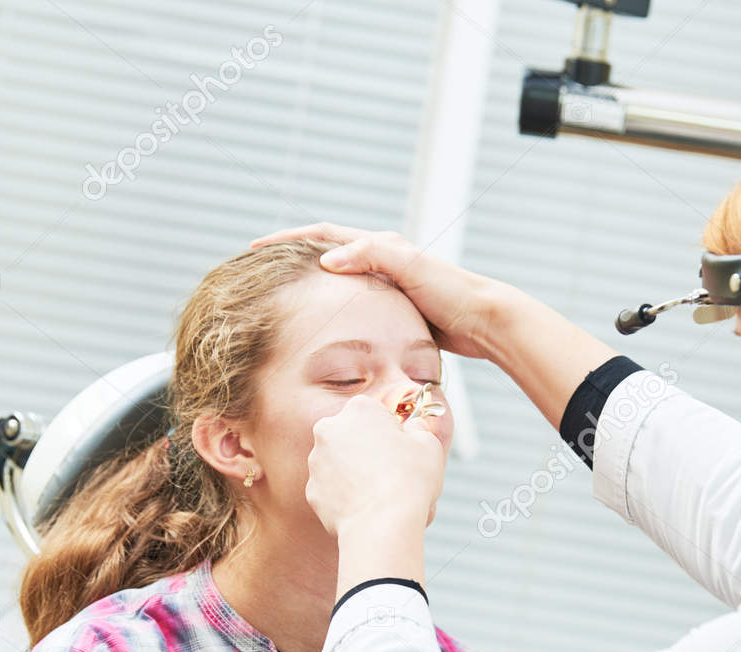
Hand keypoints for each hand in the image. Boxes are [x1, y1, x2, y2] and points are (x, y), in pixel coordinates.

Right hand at [251, 224, 504, 360]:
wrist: (484, 322)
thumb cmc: (452, 293)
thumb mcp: (411, 267)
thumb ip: (372, 255)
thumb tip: (327, 258)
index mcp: (381, 245)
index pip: (322, 234)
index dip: (287, 240)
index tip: (256, 249)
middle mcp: (382, 260)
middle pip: (324, 253)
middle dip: (291, 260)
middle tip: (259, 272)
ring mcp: (386, 285)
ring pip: (336, 282)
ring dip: (308, 286)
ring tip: (281, 299)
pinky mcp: (394, 309)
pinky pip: (351, 305)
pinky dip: (331, 311)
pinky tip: (320, 328)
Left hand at [306, 395, 446, 539]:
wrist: (382, 524)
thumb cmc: (408, 480)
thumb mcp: (428, 445)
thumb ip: (418, 429)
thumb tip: (414, 428)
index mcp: (359, 410)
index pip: (374, 412)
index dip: (390, 431)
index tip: (401, 448)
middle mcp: (329, 429)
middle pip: (351, 435)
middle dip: (367, 448)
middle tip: (390, 470)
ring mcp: (316, 462)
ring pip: (339, 463)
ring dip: (354, 472)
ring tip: (379, 493)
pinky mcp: (313, 491)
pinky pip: (332, 489)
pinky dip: (345, 496)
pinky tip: (364, 507)